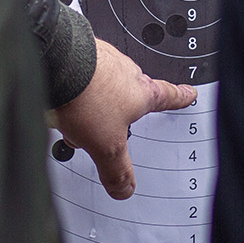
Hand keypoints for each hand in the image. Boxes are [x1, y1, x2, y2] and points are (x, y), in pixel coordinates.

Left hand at [49, 38, 197, 199]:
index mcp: (142, 92)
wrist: (54, 62)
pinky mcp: (76, 54)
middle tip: (106, 125)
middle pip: (128, 93)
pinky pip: (77, 76)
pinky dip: (70, 89)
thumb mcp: (106, 146)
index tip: (188, 93)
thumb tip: (125, 188)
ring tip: (71, 118)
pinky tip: (58, 99)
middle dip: (117, 111)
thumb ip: (117, 169)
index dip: (179, 97)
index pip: (167, 96)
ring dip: (88, 102)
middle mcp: (124, 71)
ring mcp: (101, 60)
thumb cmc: (87, 96)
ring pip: (99, 86)